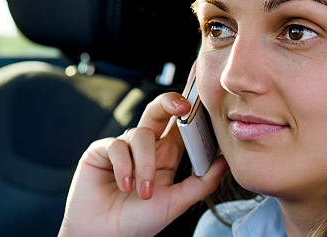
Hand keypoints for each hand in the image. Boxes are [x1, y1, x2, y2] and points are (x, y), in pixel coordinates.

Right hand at [58, 78, 227, 236]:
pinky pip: (116, 146)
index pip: (180, 126)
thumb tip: (225, 163)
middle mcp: (145, 147)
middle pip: (158, 111)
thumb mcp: (176, 203)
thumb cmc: (137, 222)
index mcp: (166, 155)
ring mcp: (123, 147)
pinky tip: (125, 185)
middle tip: (183, 107)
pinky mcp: (101, 151)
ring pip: (140, 134)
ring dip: (145, 164)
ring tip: (143, 191)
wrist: (104, 236)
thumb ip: (201, 183)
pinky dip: (124, 167)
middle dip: (170, 102)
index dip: (190, 112)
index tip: (202, 104)